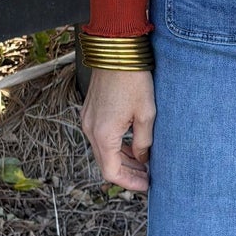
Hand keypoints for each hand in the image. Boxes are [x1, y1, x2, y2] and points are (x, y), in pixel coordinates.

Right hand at [81, 65, 155, 191]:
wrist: (116, 50)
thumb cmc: (134, 80)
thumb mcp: (146, 114)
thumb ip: (144, 141)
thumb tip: (142, 158)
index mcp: (103, 134)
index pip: (112, 172)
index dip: (129, 183)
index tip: (147, 185)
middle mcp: (90, 130)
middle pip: (106, 164)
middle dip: (127, 173)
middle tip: (147, 177)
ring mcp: (88, 120)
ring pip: (103, 151)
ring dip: (121, 159)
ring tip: (143, 163)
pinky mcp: (90, 111)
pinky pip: (100, 137)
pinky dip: (115, 145)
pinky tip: (132, 145)